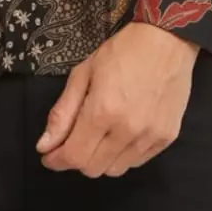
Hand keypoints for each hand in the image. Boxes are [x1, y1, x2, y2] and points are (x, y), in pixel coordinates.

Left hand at [36, 23, 199, 176]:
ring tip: (100, 135)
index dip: (56, 160)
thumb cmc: (121, 51)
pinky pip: (137, 162)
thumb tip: (44, 145)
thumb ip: (63, 112)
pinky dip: (124, 155)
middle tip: (75, 139)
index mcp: (103, 111)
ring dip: (101, 159)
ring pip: (115, 170)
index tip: (48, 155)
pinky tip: (122, 134)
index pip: (74, 156)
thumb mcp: (83, 72)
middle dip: (77, 158)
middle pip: (93, 168)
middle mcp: (127, 130)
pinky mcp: (167, 138)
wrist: (166, 41)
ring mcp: (150, 137)